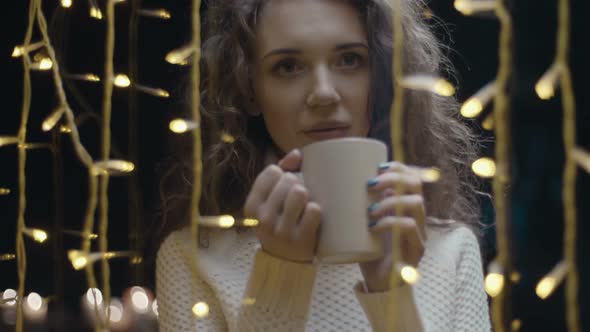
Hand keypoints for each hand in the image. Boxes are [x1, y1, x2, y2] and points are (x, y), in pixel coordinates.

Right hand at [243, 149, 321, 262]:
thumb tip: (297, 153)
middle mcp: (263, 218)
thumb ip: (282, 171)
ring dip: (307, 195)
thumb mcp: (270, 200)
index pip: (271, 171)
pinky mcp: (301, 240)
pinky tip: (313, 215)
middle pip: (288, 180)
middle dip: (297, 183)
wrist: (285, 261)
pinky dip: (316, 210)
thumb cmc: (279, 221)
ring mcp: (282, 230)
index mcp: (252, 206)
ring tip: (305, 204)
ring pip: (300, 193)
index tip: (285, 184)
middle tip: (297, 197)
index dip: (283, 173)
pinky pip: (314, 211)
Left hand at [359, 162, 426, 291]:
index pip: (411, 176)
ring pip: (416, 203)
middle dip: (393, 179)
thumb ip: (354, 204)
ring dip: (390, 201)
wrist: (377, 283)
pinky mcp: (417, 248)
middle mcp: (416, 215)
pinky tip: (374, 226)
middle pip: (416, 185)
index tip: (377, 168)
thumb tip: (327, 181)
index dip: (398, 167)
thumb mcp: (360, 221)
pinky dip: (391, 222)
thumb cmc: (366, 249)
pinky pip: (411, 226)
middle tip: (370, 185)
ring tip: (370, 210)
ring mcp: (420, 232)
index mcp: (404, 205)